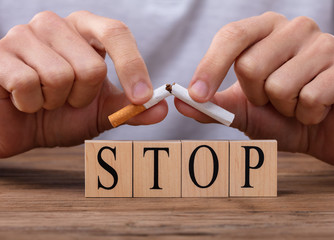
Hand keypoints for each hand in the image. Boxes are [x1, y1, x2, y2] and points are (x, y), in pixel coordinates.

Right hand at [0, 11, 167, 157]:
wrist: (19, 127)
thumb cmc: (60, 114)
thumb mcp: (100, 112)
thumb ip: (130, 108)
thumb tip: (162, 108)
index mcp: (84, 31)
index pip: (116, 33)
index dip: (132, 66)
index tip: (142, 97)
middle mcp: (55, 25)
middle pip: (92, 66)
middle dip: (83, 97)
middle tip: (68, 100)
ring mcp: (23, 35)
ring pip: (61, 76)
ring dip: (57, 102)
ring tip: (46, 99)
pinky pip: (28, 83)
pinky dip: (31, 104)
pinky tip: (24, 100)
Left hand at [175, 12, 333, 165]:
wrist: (328, 133)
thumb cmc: (284, 117)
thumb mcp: (244, 111)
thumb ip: (213, 106)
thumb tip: (180, 102)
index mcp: (266, 31)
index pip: (231, 36)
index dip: (211, 66)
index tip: (197, 94)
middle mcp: (294, 29)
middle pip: (250, 65)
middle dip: (257, 96)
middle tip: (274, 100)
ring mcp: (324, 44)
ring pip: (279, 85)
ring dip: (284, 108)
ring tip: (298, 104)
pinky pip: (309, 98)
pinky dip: (308, 115)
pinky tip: (319, 109)